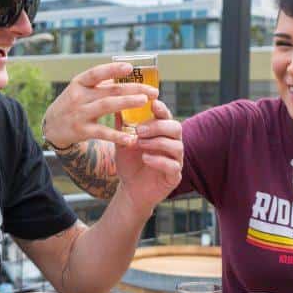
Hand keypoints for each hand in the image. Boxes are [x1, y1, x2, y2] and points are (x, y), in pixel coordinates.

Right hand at [42, 62, 158, 147]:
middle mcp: (79, 96)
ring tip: (144, 102)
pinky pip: (103, 132)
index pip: (96, 73)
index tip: (130, 67)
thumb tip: (125, 74)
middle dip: (132, 89)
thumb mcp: (80, 90)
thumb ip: (100, 83)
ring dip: (127, 103)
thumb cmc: (72, 104)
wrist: (52, 127)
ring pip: (106, 106)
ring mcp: (80, 113)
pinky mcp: (82, 131)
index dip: (112, 69)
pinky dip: (118, 136)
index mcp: (79, 83)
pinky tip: (132, 138)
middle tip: (153, 91)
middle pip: (109, 90)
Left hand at [115, 100, 182, 214]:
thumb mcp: (123, 143)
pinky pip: (173, 165)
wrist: (130, 189)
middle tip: (139, 129)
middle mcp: (172, 143)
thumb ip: (121, 127)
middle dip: (158, 126)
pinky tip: (145, 158)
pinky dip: (159, 160)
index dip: (161, 108)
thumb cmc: (129, 163)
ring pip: (176, 146)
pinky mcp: (174, 176)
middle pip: (175, 127)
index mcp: (162, 132)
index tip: (152, 103)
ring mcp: (175, 160)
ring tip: (139, 143)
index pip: (166, 116)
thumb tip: (115, 105)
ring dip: (158, 142)